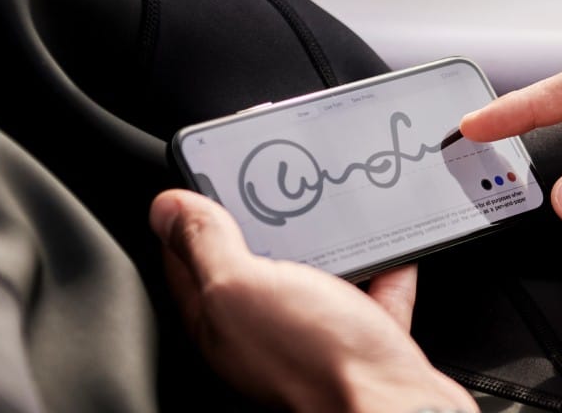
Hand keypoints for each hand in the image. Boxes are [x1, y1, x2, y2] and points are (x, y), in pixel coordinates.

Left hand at [150, 190, 474, 412]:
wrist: (393, 403)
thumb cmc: (316, 361)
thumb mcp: (241, 286)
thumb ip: (206, 245)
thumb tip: (168, 208)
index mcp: (220, 319)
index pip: (188, 257)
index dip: (193, 211)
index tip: (210, 171)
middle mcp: (263, 331)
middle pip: (255, 262)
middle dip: (264, 220)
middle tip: (275, 181)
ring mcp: (316, 336)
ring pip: (316, 276)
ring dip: (326, 242)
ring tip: (332, 206)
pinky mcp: (365, 339)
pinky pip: (373, 294)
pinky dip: (384, 268)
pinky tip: (390, 248)